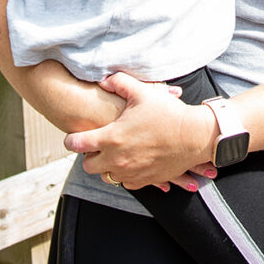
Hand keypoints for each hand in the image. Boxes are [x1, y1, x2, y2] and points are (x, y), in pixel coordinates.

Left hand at [64, 72, 216, 190]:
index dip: (71, 140)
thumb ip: (119, 82)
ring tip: (115, 151)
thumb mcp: (142, 92)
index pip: (78, 144)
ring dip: (106, 165)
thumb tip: (103, 81)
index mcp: (112, 138)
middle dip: (88, 155)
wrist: (192, 136)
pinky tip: (130, 160)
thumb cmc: (167, 113)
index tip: (70, 138)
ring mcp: (130, 173)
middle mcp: (117, 159)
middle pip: (88, 166)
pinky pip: (125, 182)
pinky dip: (124, 173)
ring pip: (106, 176)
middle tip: (96, 144)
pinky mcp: (144, 181)